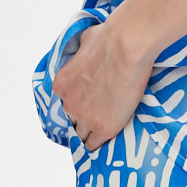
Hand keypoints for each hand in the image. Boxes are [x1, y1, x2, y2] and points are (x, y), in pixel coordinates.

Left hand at [51, 17, 155, 152]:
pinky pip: (95, 146)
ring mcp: (85, 117)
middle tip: (101, 116)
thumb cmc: (109, 38)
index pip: (66, 104)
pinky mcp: (103, 127)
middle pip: (73, 121)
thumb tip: (87, 48)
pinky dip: (100, 146)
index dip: (80, 105)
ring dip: (93, 134)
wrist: (126, 47)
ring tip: (106, 133)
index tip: (90, 105)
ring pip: (83, 136)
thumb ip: (82, 51)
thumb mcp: (84, 41)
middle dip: (85, 119)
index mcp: (61, 84)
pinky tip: (107, 147)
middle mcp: (68, 103)